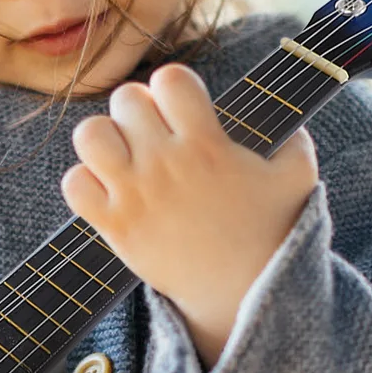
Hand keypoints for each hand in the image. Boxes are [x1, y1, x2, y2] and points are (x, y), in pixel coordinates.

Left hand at [60, 63, 317, 370]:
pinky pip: (73, 184)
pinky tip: (110, 191)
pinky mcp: (115, 227)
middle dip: (139, 110)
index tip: (182, 109)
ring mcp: (136, 195)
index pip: (170, 78)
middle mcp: (166, 165)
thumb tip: (289, 121)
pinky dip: (85, 183)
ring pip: (89, 134)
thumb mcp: (298, 180)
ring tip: (124, 157)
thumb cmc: (268, 232)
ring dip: (105, 139)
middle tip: (153, 135)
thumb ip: (296, 141)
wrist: (239, 295)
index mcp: (207, 144)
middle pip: (125, 99)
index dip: (173, 86)